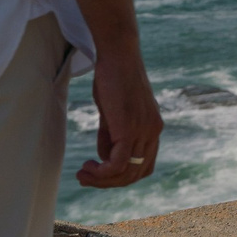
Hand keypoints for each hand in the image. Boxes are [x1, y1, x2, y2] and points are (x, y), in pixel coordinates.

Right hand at [76, 44, 163, 187]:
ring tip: (82, 173)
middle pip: (135, 174)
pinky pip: (119, 164)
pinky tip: (87, 166)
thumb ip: (112, 135)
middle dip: (109, 183)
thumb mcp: (113, 111)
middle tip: (84, 177)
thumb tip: (104, 158)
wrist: (117, 54)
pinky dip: (102, 172)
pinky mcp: (130, 128)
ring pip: (126, 172)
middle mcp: (154, 131)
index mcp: (153, 128)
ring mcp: (144, 130)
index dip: (122, 177)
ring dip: (101, 180)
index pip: (145, 166)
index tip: (100, 173)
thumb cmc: (113, 77)